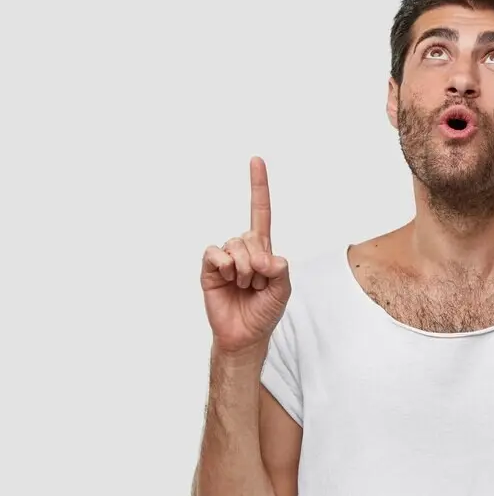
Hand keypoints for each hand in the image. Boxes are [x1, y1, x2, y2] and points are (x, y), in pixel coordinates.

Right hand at [201, 157, 290, 355]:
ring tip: (244, 287)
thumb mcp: (283, 289)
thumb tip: (268, 257)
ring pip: (236, 245)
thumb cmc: (265, 311)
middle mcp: (243, 248)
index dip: (258, 187)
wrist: (244, 334)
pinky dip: (224, 264)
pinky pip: (214, 253)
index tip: (256, 160)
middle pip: (251, 235)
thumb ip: (280, 270)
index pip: (260, 212)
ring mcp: (225, 258)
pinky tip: (227, 277)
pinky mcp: (209, 268)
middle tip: (257, 284)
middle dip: (259, 262)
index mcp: (263, 249)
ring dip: (244, 268)